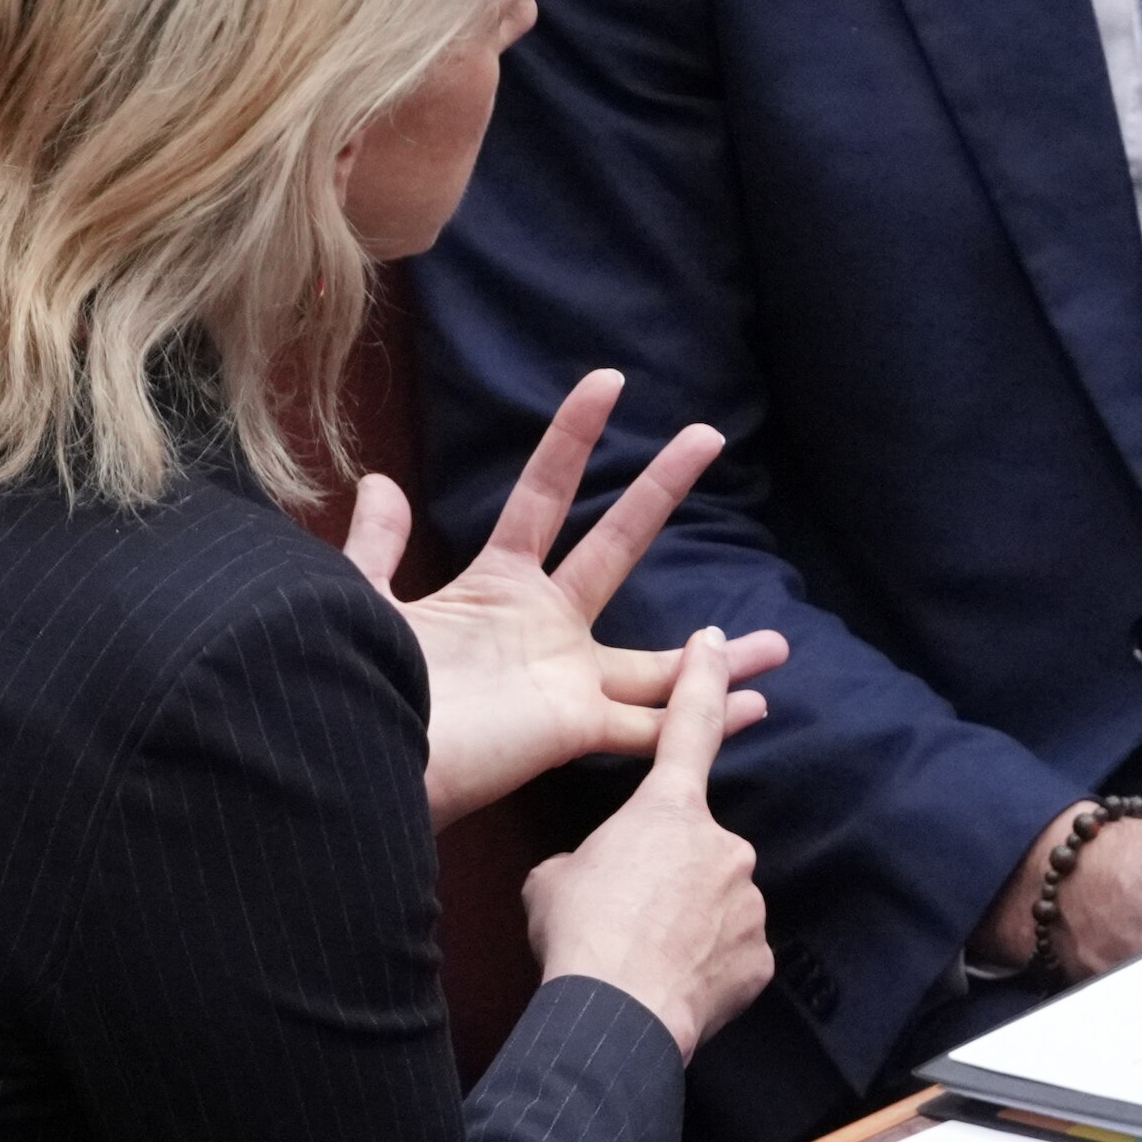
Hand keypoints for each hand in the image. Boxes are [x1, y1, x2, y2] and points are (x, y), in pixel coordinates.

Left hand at [341, 368, 788, 825]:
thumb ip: (376, 548)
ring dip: (717, 654)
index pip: (543, 496)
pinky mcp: (574, 727)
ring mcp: (566, 680)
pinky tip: (756, 707)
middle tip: (709, 434)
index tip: (609, 381)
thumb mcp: (365, 603)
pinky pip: (653, 723)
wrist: (361, 760)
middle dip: (662, 490)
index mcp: (495, 592)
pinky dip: (705, 716)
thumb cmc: (360, 685)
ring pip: (659, 660)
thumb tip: (381, 483)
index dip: (572, 438)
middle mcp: (543, 630)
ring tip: (781, 643)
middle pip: (618, 544)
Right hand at [523, 631, 774, 1058]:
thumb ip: (588, 858)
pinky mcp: (761, 956)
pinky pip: (732, 954)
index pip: (688, 725)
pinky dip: (707, 967)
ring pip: (718, 901)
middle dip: (667, 876)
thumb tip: (598, 874)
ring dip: (687, 923)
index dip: (702, 678)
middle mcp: (721, 844)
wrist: (615, 1014)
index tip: (712, 642)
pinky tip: (672, 986)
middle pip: (696, 847)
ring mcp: (748, 900)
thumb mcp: (554, 877)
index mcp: (667, 809)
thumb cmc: (577, 933)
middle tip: (625, 916)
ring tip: (643, 959)